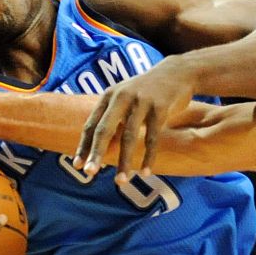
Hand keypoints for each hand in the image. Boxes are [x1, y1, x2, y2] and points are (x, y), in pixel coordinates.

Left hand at [74, 57, 193, 180]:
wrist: (177, 73)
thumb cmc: (146, 91)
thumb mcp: (125, 97)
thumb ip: (112, 117)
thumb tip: (98, 147)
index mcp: (109, 96)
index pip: (92, 125)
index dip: (84, 146)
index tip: (78, 166)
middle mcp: (122, 97)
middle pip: (105, 129)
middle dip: (96, 153)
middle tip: (90, 173)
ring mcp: (142, 101)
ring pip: (129, 136)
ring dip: (124, 161)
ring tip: (121, 181)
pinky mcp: (160, 108)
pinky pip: (152, 137)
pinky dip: (149, 157)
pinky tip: (145, 172)